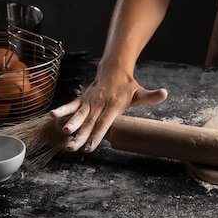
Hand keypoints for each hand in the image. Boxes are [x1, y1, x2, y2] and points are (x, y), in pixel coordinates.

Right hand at [50, 66, 166, 152]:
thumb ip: (151, 96)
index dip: (97, 135)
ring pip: (79, 114)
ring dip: (71, 124)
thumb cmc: (128, 86)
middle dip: (81, 135)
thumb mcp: (140, 93)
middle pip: (90, 122)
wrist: (113, 70)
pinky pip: (71, 105)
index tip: (90, 147)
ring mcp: (90, 101)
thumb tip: (165, 93)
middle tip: (73, 148)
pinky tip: (52, 116)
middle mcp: (100, 103)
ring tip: (64, 133)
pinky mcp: (83, 99)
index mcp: (114, 105)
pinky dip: (63, 109)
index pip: (105, 122)